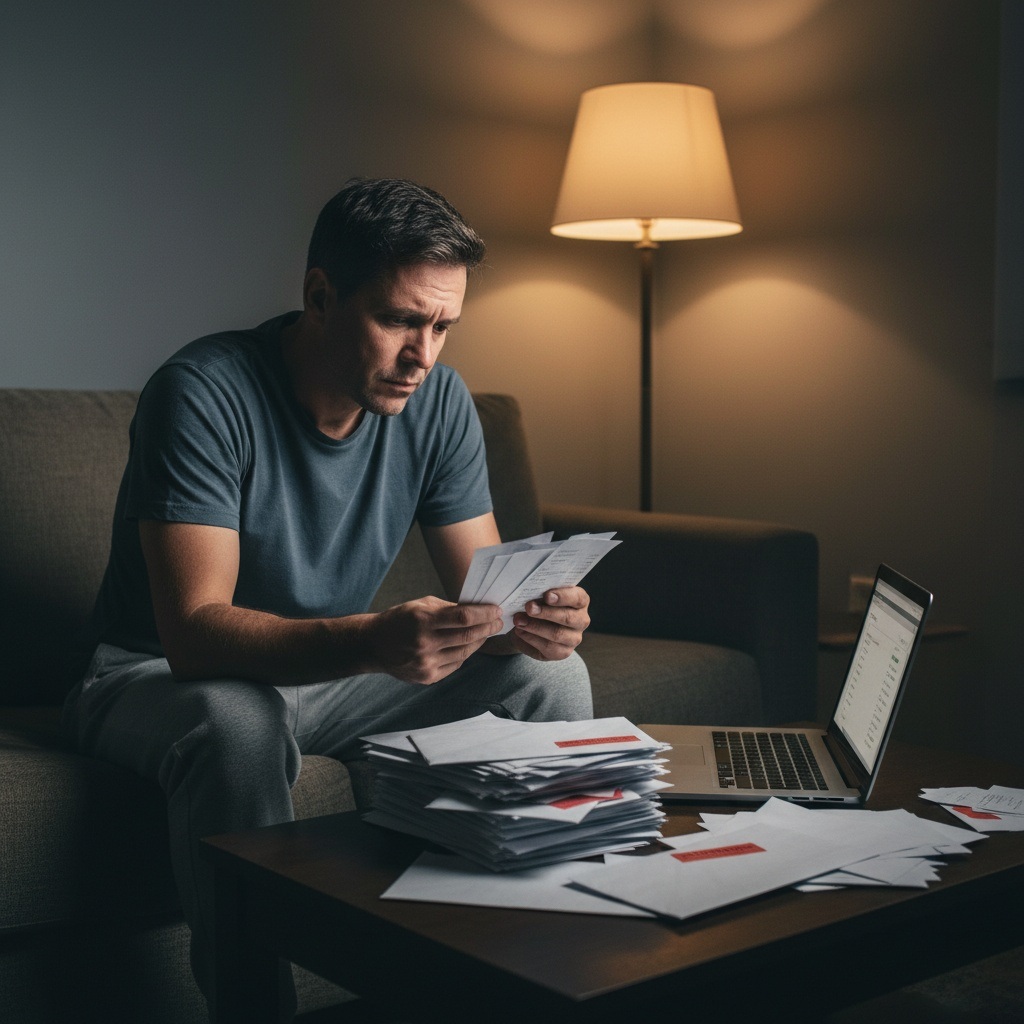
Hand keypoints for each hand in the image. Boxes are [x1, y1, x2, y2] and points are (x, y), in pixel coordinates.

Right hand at [371, 596, 501, 683]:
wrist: (373, 645)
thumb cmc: (400, 619)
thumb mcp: (421, 605)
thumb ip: (449, 608)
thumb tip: (478, 610)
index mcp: (423, 620)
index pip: (463, 617)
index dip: (484, 614)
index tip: (497, 610)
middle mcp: (425, 643)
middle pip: (468, 636)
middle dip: (488, 628)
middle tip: (498, 622)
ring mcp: (426, 663)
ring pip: (465, 653)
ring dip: (479, 641)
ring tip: (486, 632)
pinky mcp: (428, 677)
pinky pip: (456, 665)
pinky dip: (465, 654)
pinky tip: (468, 645)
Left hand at [510, 586, 589, 660]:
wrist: (528, 625)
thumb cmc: (538, 604)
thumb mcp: (540, 595)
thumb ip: (540, 593)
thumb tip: (530, 595)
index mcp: (580, 601)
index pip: (578, 598)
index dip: (563, 596)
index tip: (547, 595)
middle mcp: (581, 620)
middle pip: (568, 617)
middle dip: (546, 612)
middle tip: (529, 608)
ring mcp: (574, 638)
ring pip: (557, 634)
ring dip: (535, 627)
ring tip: (519, 621)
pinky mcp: (563, 652)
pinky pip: (548, 647)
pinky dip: (531, 638)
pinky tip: (520, 631)